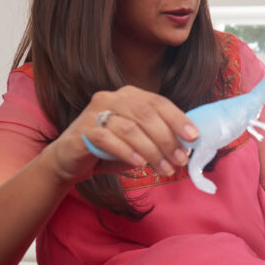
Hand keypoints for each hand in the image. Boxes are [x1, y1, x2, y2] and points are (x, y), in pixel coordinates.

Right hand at [45, 86, 199, 182]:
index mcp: (130, 95)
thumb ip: (159, 137)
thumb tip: (187, 146)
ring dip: (152, 151)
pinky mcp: (83, 130)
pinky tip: (140, 164)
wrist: (71, 160)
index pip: (159, 102)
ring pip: (130, 128)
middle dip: (167, 139)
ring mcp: (95, 112)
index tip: (194, 137)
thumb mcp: (139, 141)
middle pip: (146, 114)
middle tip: (180, 160)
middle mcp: (112, 98)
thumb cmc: (110, 149)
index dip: (178, 119)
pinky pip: (109, 139)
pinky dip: (128, 152)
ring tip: (165, 169)